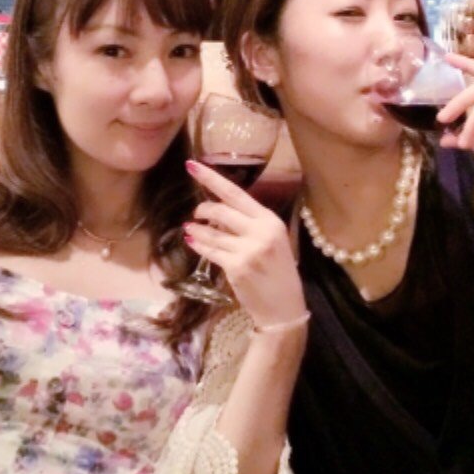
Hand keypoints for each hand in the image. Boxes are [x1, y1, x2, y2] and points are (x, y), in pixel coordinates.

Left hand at [183, 160, 305, 326]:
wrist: (284, 308)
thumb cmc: (279, 273)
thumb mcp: (272, 242)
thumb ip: (250, 224)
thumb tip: (219, 210)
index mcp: (270, 220)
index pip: (236, 193)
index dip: (211, 178)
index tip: (191, 165)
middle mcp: (261, 232)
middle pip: (221, 210)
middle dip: (203, 209)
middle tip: (196, 213)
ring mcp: (249, 250)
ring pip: (212, 232)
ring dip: (196, 229)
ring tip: (189, 228)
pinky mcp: (237, 268)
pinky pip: (210, 251)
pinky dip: (198, 244)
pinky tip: (192, 241)